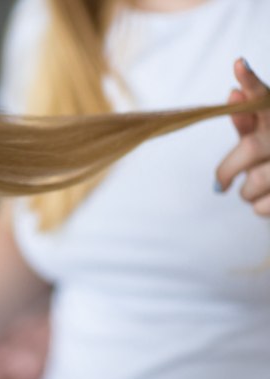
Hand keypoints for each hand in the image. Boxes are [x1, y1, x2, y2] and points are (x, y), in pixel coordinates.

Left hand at [216, 58, 269, 215]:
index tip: (239, 64)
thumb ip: (247, 118)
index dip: (252, 82)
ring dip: (247, 191)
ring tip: (256, 187)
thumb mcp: (265, 132)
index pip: (264, 98)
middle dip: (227, 171)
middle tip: (220, 184)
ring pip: (254, 183)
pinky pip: (263, 207)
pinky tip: (269, 198)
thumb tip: (232, 93)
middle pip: (249, 150)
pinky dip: (260, 207)